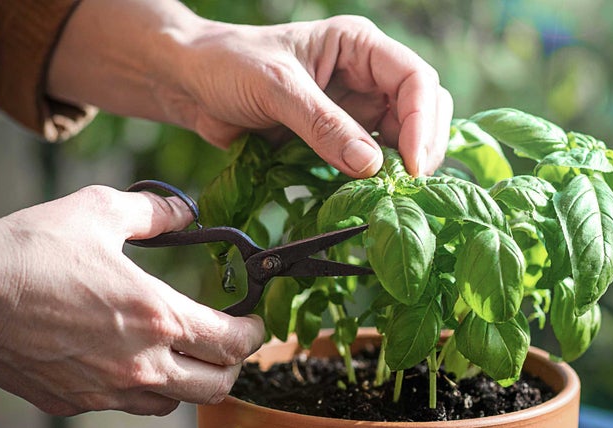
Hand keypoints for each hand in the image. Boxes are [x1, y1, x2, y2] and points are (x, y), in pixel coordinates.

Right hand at [0, 186, 264, 415]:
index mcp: (156, 316)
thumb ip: (154, 213)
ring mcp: (105, 390)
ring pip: (172, 405)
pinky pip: (124, 407)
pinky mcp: (72, 402)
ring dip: (187, 382)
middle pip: (215, 387)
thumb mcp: (99, 211)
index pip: (231, 342)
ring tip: (181, 356)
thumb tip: (182, 212)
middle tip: (227, 345)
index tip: (254, 324)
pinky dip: (141, 390)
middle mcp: (138, 364)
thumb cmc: (29, 252)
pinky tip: (129, 364)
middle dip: (232, 366)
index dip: (253, 333)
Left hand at [47, 1, 452, 176]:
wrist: (191, 84)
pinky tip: (370, 196)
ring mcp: (354, 110)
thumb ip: (323, 124)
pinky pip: (369, 162)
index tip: (412, 164)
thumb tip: (371, 166)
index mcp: (358, 46)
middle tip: (410, 186)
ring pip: (400, 140)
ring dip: (401, 168)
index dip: (421, 122)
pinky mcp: (337, 139)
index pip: (414, 80)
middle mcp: (365, 76)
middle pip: (420, 111)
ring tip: (393, 196)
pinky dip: (374, 181)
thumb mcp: (277, 87)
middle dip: (421, 146)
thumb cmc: (228, 65)